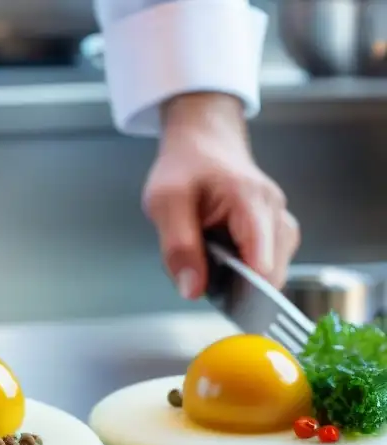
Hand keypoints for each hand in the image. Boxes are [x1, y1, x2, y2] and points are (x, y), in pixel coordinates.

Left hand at [143, 93, 298, 298]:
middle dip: (237, 285)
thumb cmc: (186, 167)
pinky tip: (221, 256)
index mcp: (251, 200)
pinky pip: (266, 264)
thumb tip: (192, 290)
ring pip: (270, 272)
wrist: (204, 143)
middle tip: (201, 270)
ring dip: (239, 278)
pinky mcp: (276, 232)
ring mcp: (279, 222)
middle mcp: (275, 212)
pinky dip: (243, 270)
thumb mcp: (165, 202)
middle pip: (271, 272)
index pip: (263, 258)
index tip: (226, 299)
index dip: (247, 287)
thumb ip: (178, 246)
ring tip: (208, 256)